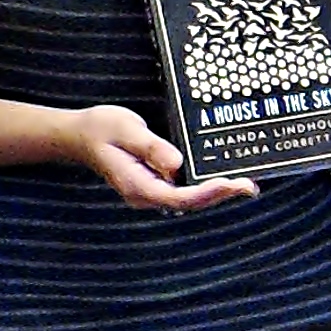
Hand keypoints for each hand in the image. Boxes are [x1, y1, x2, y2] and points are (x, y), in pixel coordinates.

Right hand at [68, 102, 256, 212]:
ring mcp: (150, 191)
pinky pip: (184, 190)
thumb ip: (151, 146)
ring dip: (217, 193)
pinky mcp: (155, 184)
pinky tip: (223, 178)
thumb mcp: (125, 128)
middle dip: (221, 195)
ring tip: (245, 184)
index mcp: (136, 184)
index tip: (231, 184)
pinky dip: (205, 186)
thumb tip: (176, 164)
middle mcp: (145, 194)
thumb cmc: (100, 129)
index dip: (208, 193)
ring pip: (189, 199)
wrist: (80, 135)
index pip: (179, 196)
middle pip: (189, 202)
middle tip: (249, 185)